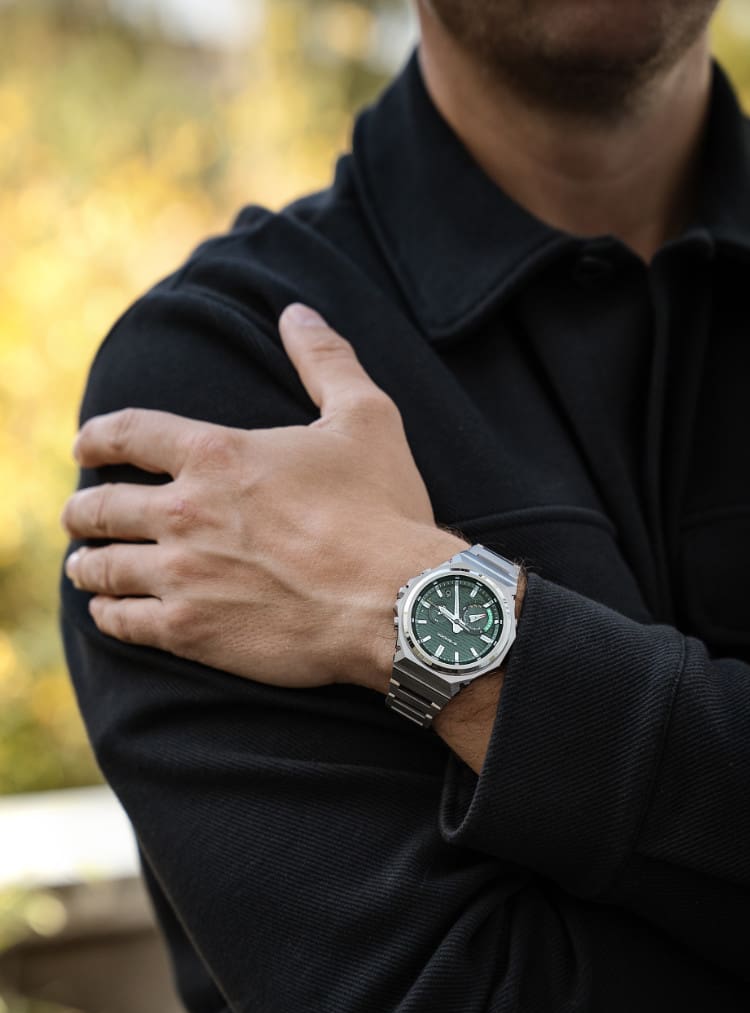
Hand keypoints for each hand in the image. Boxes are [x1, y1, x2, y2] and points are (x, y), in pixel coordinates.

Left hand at [61, 304, 464, 691]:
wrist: (395, 602)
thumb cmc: (384, 510)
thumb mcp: (366, 418)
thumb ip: (326, 361)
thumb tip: (298, 313)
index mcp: (217, 455)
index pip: (128, 433)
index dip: (96, 438)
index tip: (84, 449)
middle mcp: (185, 512)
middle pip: (102, 507)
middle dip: (83, 511)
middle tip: (79, 517)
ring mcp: (183, 575)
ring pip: (104, 568)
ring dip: (87, 565)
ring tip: (84, 567)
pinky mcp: (191, 631)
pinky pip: (124, 622)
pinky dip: (108, 614)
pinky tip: (108, 612)